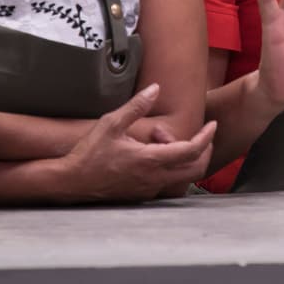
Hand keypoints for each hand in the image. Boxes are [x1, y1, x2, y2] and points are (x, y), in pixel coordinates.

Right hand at [62, 84, 216, 201]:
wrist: (70, 182)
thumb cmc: (89, 153)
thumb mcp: (111, 123)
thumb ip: (136, 106)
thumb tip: (155, 89)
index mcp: (150, 160)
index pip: (191, 150)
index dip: (207, 137)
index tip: (212, 125)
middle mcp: (154, 178)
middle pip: (195, 169)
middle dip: (203, 150)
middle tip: (198, 133)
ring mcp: (149, 188)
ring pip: (181, 175)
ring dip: (180, 155)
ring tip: (157, 136)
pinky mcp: (142, 194)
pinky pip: (166, 180)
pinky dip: (168, 163)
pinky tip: (150, 150)